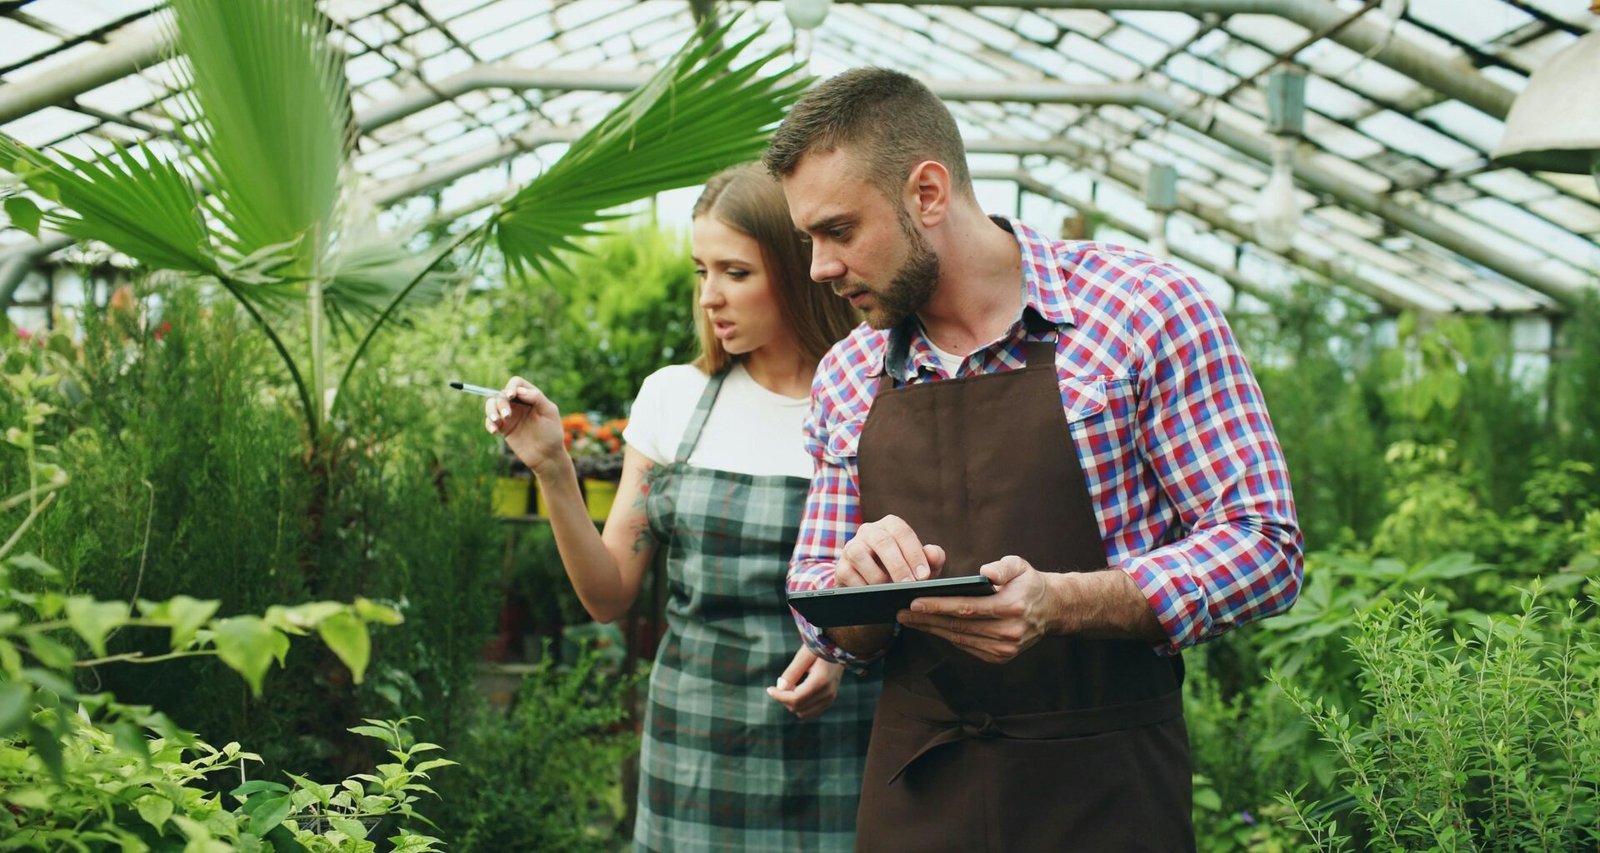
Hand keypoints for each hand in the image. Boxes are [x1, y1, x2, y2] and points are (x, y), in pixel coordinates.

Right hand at [484, 376, 565, 476]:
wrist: (547, 456)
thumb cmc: (552, 433)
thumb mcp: (549, 413)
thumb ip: (537, 398)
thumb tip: (519, 390)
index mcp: (530, 396)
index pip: (516, 383)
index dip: (511, 386)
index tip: (511, 396)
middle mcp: (518, 404)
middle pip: (501, 394)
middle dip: (501, 403)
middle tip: (507, 416)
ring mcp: (510, 416)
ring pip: (492, 405)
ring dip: (491, 410)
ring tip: (497, 422)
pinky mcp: (504, 428)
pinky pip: (490, 421)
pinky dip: (489, 424)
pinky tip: (495, 432)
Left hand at [765, 645, 843, 719]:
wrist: (839, 648)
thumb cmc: (820, 647)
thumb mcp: (804, 655)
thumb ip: (792, 672)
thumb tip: (779, 688)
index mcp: (821, 681)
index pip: (796, 699)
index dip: (779, 696)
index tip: (769, 689)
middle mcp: (828, 693)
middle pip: (798, 707)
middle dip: (785, 699)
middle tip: (781, 684)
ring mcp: (831, 698)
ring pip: (804, 713)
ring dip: (793, 703)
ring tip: (792, 686)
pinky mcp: (830, 700)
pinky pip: (811, 712)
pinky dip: (801, 706)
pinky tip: (799, 691)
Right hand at [836, 515, 946, 585]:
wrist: (876, 591)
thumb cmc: (904, 572)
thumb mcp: (921, 567)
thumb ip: (933, 559)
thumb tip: (933, 554)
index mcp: (890, 525)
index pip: (902, 532)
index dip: (914, 553)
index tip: (924, 575)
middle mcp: (869, 531)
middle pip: (881, 541)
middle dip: (898, 565)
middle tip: (910, 584)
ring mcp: (851, 547)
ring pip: (860, 554)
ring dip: (877, 576)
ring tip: (891, 591)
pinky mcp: (840, 566)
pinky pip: (847, 574)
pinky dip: (863, 586)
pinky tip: (874, 596)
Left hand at [895, 555, 1062, 663]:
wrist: (1052, 610)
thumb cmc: (1029, 583)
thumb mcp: (1020, 566)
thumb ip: (1003, 567)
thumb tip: (986, 573)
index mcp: (1011, 608)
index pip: (966, 608)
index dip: (938, 605)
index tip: (913, 601)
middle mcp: (1007, 632)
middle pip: (958, 626)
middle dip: (926, 619)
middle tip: (900, 612)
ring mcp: (1004, 649)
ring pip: (959, 639)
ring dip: (932, 629)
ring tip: (909, 619)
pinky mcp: (1000, 657)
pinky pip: (967, 646)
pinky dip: (947, 637)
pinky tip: (930, 626)